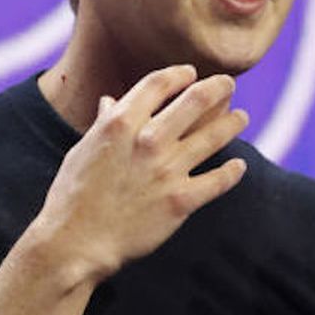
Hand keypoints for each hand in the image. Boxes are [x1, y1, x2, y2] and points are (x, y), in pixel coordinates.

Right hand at [34, 64, 248, 281]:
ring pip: (213, 136)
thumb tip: (110, 102)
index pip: (158, 84)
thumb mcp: (82, 150)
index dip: (179, 74)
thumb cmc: (73, 196)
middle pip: (195, 100)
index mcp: (120, 123)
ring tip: (241, 117)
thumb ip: (102, 124)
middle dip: (218, 87)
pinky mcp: (180, 201)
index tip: (190, 73)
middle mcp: (148, 141)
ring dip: (232, 123)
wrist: (76, 242)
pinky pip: (217, 181)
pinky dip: (232, 171)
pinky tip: (239, 166)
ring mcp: (167, 171)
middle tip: (228, 83)